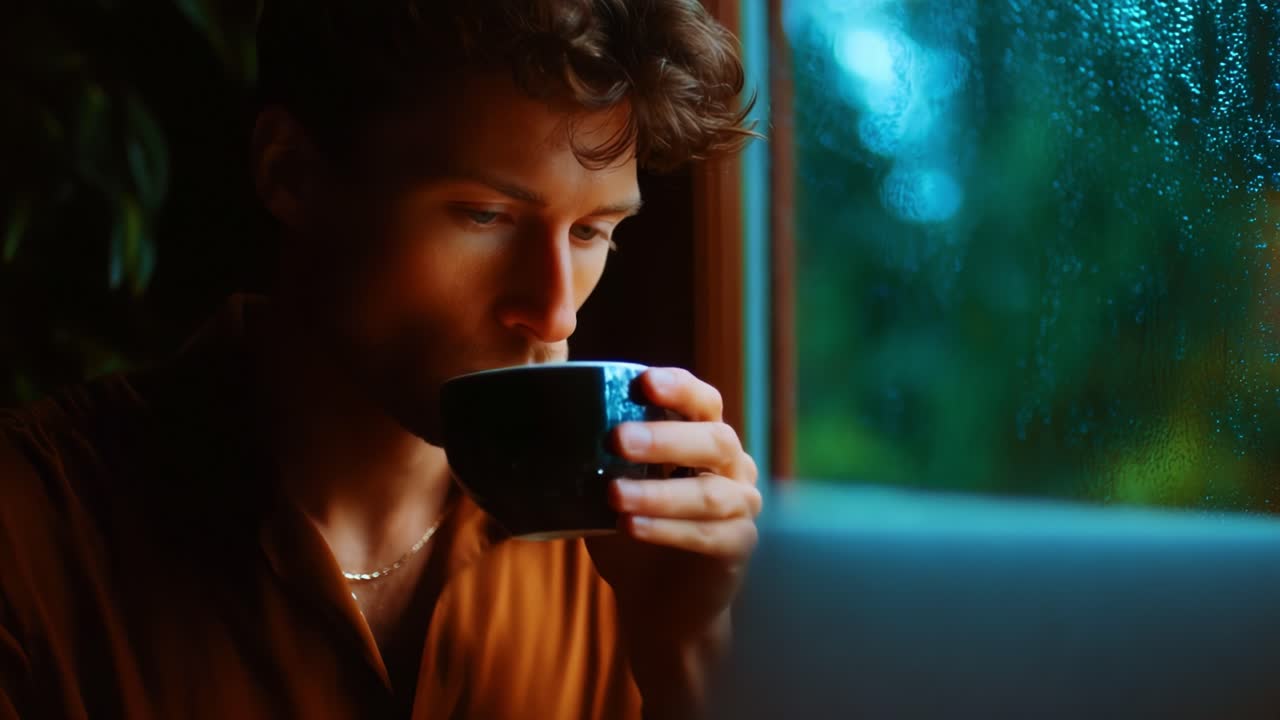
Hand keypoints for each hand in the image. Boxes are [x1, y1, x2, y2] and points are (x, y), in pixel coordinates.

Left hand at [585, 367, 761, 712]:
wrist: (660, 601)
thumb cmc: (632, 528)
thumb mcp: (610, 485)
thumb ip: (595, 457)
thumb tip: (538, 428)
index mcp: (703, 437)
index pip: (702, 401)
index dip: (678, 388)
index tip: (643, 382)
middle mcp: (731, 465)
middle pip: (713, 439)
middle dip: (665, 437)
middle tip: (618, 438)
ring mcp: (740, 506)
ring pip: (709, 494)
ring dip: (658, 492)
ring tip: (614, 494)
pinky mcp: (737, 545)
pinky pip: (706, 534)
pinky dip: (666, 529)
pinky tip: (630, 527)